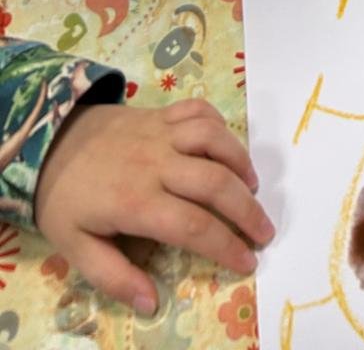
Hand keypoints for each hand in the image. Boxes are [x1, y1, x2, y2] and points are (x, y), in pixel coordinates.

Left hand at [34, 98, 273, 317]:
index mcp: (135, 201)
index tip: (246, 262)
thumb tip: (152, 303)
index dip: (225, 246)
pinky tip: (227, 150)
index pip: (193, 226)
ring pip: (214, 140)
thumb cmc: (66, 199)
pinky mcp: (161, 113)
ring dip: (240, 163)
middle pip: (215, 183)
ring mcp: (161, 132)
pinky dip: (221, 127)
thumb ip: (114, 277)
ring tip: (251, 188)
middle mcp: (155, 163)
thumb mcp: (76, 247)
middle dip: (247, 211)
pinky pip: (201, 112)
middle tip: (264, 232)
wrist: (48, 143)